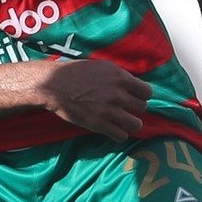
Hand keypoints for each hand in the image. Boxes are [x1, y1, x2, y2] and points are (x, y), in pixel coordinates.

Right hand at [36, 59, 152, 142]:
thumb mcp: (101, 67)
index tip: (135, 97)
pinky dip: (119, 134)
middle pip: (142, 107)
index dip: (142, 95)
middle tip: (125, 109)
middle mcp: (118, 94)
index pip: (147, 91)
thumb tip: (131, 84)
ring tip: (123, 122)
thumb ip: (118, 76)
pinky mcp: (100, 124)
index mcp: (120, 77)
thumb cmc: (75, 72)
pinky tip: (113, 130)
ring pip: (136, 124)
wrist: (54, 85)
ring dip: (130, 124)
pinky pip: (121, 135)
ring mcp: (109, 110)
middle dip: (134, 108)